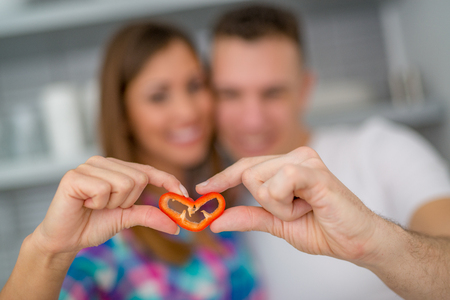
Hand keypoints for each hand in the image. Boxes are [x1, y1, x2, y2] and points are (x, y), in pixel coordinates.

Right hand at [32, 156, 184, 255]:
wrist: (65, 240)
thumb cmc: (93, 224)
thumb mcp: (127, 218)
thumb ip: (150, 216)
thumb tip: (176, 225)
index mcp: (116, 168)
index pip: (148, 170)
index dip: (167, 180)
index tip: (183, 193)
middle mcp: (103, 162)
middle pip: (139, 178)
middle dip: (128, 201)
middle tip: (109, 207)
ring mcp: (88, 166)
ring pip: (124, 183)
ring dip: (113, 203)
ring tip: (95, 206)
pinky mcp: (74, 176)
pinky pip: (104, 189)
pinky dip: (98, 203)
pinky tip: (85, 204)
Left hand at [197, 147, 386, 264]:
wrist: (357, 241)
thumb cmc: (324, 228)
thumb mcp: (278, 224)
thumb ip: (249, 217)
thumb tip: (217, 221)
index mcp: (287, 165)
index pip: (246, 166)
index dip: (223, 177)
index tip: (202, 189)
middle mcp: (295, 155)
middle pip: (248, 174)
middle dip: (266, 203)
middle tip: (296, 211)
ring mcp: (305, 160)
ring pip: (259, 181)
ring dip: (278, 208)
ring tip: (305, 209)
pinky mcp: (312, 170)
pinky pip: (278, 184)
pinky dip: (286, 205)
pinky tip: (308, 207)